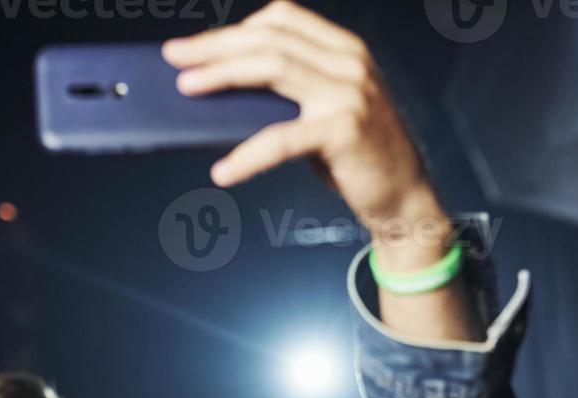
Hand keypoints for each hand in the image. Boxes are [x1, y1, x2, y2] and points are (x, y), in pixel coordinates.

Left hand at [164, 0, 477, 341]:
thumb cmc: (356, 156)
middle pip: (270, 39)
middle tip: (174, 58)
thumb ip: (291, 88)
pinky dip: (248, 155)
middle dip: (216, 46)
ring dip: (223, 76)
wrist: (403, 197)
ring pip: (273, 67)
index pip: (282, 19)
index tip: (195, 46)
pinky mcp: (345, 131)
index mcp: (345, 49)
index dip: (234, 29)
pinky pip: (283, 138)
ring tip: (187, 89)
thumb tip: (225, 86)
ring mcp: (350, 94)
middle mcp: (350, 63)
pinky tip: (224, 172)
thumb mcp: (326, 108)